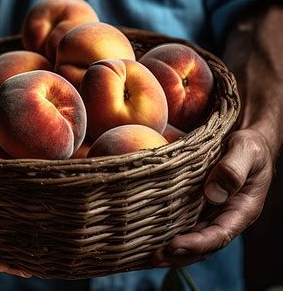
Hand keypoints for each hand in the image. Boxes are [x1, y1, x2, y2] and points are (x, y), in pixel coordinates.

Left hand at [153, 128, 274, 266]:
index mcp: (242, 210)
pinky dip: (168, 232)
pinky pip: (184, 223)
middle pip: (203, 245)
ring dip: (171, 250)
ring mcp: (211, 213)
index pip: (219, 235)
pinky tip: (149, 236)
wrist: (244, 141)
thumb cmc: (250, 146)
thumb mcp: (246, 151)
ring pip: (191, 238)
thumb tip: (213, 193)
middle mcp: (225, 217)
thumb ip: (233, 169)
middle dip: (179, 255)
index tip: (174, 245)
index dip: (197, 243)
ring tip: (147, 255)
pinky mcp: (198, 205)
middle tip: (154, 257)